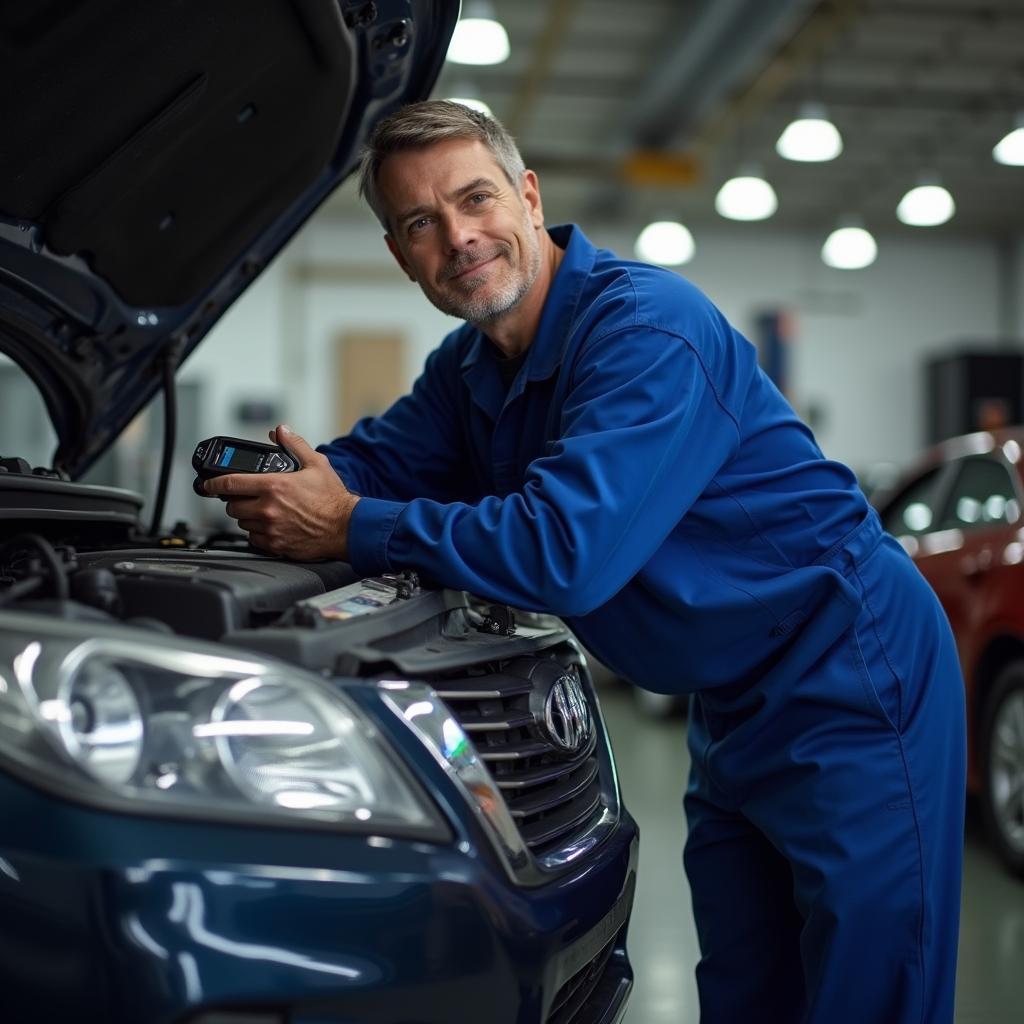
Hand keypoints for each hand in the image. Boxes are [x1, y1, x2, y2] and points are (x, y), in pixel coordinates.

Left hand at [203, 425, 358, 560]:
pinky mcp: (275, 545)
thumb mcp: (316, 464)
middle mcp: (269, 509)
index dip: (213, 483)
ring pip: (242, 523)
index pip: (230, 484)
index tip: (208, 484)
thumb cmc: (333, 499)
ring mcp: (270, 529)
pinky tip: (271, 526)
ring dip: (248, 517)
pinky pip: (254, 540)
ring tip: (264, 512)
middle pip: (232, 506)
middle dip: (237, 500)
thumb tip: (281, 431)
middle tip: (249, 498)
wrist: (347, 528)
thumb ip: (294, 445)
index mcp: (274, 486)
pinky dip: (258, 533)